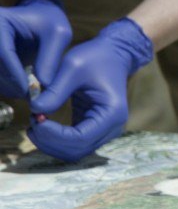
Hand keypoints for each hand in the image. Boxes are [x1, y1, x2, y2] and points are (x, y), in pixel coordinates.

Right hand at [0, 0, 70, 98]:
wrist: (38, 19)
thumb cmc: (50, 23)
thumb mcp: (59, 34)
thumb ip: (51, 58)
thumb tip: (42, 85)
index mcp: (0, 22)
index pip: (2, 52)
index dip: (14, 74)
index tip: (28, 91)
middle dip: (10, 83)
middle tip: (29, 96)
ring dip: (7, 87)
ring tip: (28, 93)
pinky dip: (5, 86)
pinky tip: (20, 89)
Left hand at [28, 18, 152, 161]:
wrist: (113, 55)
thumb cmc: (96, 58)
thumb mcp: (73, 67)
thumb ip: (55, 91)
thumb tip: (35, 111)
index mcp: (112, 113)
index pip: (80, 138)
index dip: (53, 135)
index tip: (35, 119)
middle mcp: (112, 128)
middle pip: (76, 150)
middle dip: (49, 141)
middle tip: (32, 121)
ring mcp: (105, 131)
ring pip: (74, 152)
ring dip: (51, 143)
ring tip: (35, 123)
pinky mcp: (95, 129)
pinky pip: (74, 144)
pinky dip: (56, 140)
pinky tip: (42, 124)